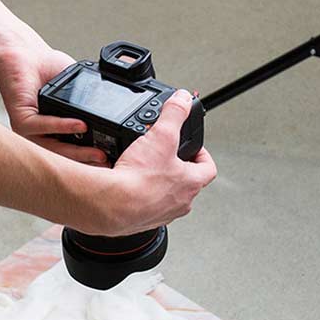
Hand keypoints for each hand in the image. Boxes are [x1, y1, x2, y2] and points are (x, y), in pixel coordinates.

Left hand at [0, 42, 108, 164]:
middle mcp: (41, 136)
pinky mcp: (21, 120)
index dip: (92, 159)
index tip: (113, 162)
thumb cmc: (47, 70)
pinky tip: (80, 124)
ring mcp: (30, 132)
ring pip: (55, 148)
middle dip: (89, 162)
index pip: (74, 154)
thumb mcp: (77, 90)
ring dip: (78, 152)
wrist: (26, 54)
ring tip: (98, 152)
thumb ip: (91, 103)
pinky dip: (63, 126)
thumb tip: (114, 115)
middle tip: (108, 164)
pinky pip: (43, 127)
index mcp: (54, 133)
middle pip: (66, 157)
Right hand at [72, 89, 216, 235]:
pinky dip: (141, 197)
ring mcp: (162, 214)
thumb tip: (183, 99)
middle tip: (163, 157)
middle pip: (187, 183)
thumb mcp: (161, 135)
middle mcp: (180, 203)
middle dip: (177, 168)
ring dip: (159, 184)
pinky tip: (129, 186)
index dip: (202, 154)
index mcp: (191, 183)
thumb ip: (174, 113)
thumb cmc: (138, 179)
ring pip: (167, 197)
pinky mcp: (142, 221)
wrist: (112, 205)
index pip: (208, 168)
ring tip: (145, 171)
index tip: (192, 147)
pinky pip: (146, 207)